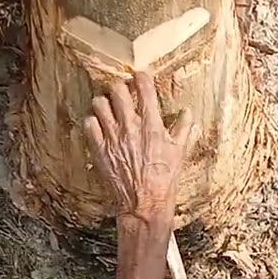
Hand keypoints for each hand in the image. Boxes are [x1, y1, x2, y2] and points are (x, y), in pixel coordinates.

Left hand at [84, 72, 193, 225]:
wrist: (145, 201)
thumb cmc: (164, 177)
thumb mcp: (180, 151)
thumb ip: (184, 128)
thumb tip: (188, 112)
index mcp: (152, 124)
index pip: (144, 87)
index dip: (141, 77)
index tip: (140, 77)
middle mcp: (130, 126)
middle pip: (117, 89)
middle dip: (120, 87)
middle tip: (122, 92)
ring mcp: (112, 137)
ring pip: (99, 103)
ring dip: (104, 102)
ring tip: (109, 107)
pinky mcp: (99, 149)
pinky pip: (89, 124)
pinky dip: (93, 121)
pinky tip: (100, 126)